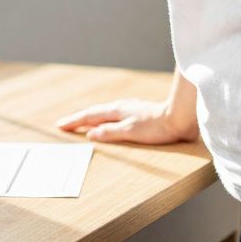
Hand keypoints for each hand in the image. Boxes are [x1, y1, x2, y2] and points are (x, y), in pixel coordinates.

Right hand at [54, 98, 198, 143]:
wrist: (179, 117)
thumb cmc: (157, 127)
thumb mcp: (130, 131)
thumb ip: (110, 132)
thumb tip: (90, 134)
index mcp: (116, 111)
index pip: (90, 116)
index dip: (75, 121)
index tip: (60, 125)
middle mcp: (121, 107)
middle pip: (95, 112)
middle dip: (79, 118)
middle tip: (65, 123)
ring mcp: (130, 108)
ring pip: (105, 112)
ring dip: (91, 117)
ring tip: (83, 122)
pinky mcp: (139, 112)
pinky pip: (114, 114)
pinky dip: (104, 118)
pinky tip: (110, 120)